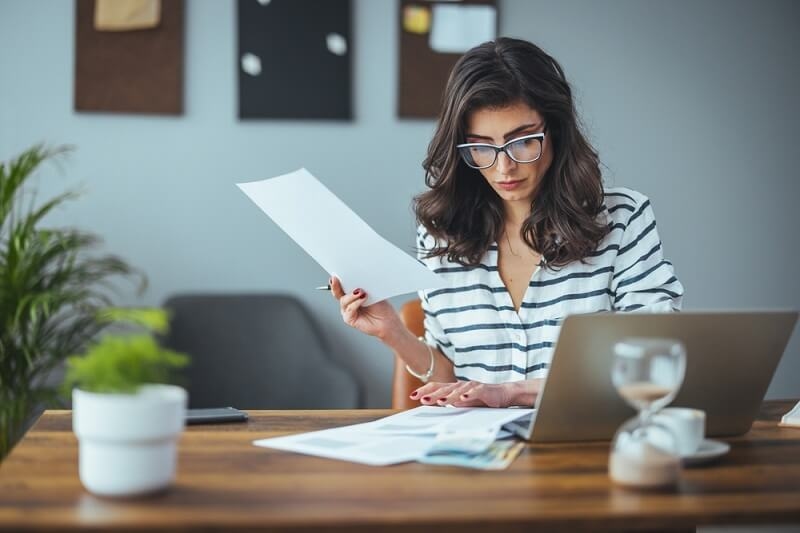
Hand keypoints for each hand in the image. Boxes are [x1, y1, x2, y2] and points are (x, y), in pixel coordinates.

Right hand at [330, 276, 403, 339]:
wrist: (387, 321)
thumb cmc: (381, 306)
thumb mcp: (372, 292)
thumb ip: (363, 286)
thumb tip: (357, 278)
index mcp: (351, 293)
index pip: (341, 285)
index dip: (337, 279)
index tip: (336, 273)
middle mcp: (347, 302)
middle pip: (337, 292)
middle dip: (336, 285)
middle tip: (337, 278)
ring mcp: (347, 310)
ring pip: (343, 300)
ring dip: (351, 295)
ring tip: (360, 291)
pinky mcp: (349, 319)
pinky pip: (349, 309)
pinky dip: (356, 303)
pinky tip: (363, 298)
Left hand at [409, 379, 542, 407]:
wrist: (503, 394)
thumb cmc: (481, 399)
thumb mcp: (463, 403)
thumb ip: (450, 403)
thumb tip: (434, 405)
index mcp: (454, 388)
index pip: (437, 388)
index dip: (425, 391)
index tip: (413, 396)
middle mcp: (461, 385)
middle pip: (444, 388)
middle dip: (431, 393)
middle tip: (420, 398)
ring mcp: (472, 386)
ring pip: (457, 390)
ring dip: (447, 396)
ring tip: (439, 402)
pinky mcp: (483, 389)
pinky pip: (475, 392)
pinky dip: (468, 395)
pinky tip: (462, 399)